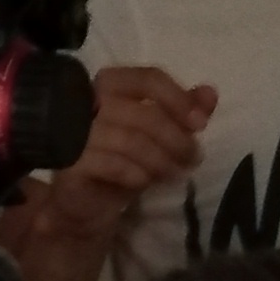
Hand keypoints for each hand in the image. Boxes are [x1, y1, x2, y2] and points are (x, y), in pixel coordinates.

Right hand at [15, 65, 211, 246]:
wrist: (85, 202)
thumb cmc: (122, 159)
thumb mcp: (158, 134)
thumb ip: (183, 111)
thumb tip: (209, 94)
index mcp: (109, 84)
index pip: (148, 78)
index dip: (178, 99)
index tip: (200, 123)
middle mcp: (88, 102)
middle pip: (144, 113)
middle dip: (176, 139)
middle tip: (193, 159)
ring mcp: (75, 132)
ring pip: (131, 140)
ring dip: (161, 160)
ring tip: (174, 174)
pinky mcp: (69, 163)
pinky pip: (114, 164)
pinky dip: (137, 174)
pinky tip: (144, 182)